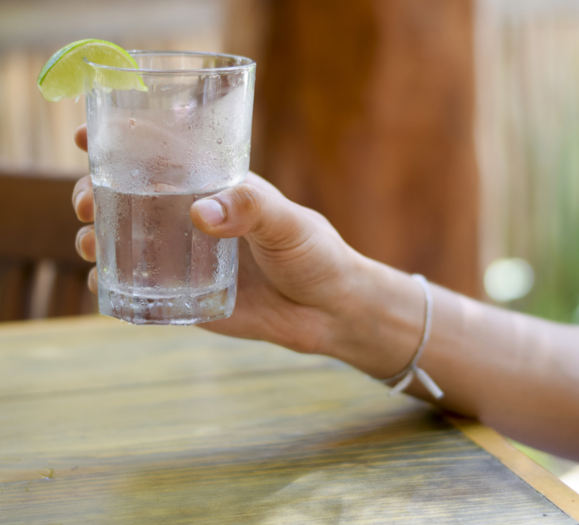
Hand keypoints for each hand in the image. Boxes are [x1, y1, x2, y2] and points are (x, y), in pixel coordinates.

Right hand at [71, 124, 367, 354]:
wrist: (327, 311)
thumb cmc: (315, 255)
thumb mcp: (288, 223)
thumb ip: (251, 209)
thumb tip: (198, 214)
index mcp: (215, 188)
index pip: (162, 157)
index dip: (121, 143)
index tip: (85, 136)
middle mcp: (192, 219)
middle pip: (128, 197)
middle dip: (93, 192)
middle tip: (84, 203)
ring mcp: (185, 258)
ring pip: (124, 241)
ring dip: (94, 238)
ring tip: (90, 245)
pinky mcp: (185, 295)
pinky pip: (140, 287)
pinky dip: (113, 284)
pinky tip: (101, 284)